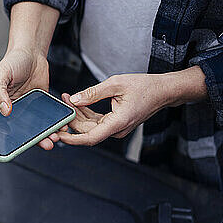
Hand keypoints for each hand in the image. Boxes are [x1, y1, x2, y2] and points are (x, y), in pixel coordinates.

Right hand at [0, 48, 58, 148]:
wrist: (31, 52)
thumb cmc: (13, 61)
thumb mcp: (1, 74)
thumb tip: (5, 111)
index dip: (5, 138)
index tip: (15, 145)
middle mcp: (12, 110)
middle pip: (20, 131)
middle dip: (31, 140)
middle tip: (43, 144)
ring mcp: (27, 109)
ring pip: (35, 128)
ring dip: (45, 135)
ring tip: (54, 138)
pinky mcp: (41, 105)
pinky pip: (48, 118)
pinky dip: (54, 124)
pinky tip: (61, 126)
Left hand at [57, 67, 207, 145]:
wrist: (163, 91)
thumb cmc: (144, 86)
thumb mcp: (116, 84)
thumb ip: (93, 93)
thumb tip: (74, 99)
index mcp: (119, 123)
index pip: (91, 138)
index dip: (73, 139)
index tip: (59, 134)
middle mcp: (117, 129)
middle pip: (87, 131)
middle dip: (72, 119)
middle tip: (62, 102)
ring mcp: (117, 128)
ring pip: (91, 126)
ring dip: (78, 115)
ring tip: (67, 98)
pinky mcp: (116, 123)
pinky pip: (97, 122)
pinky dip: (86, 113)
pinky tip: (78, 102)